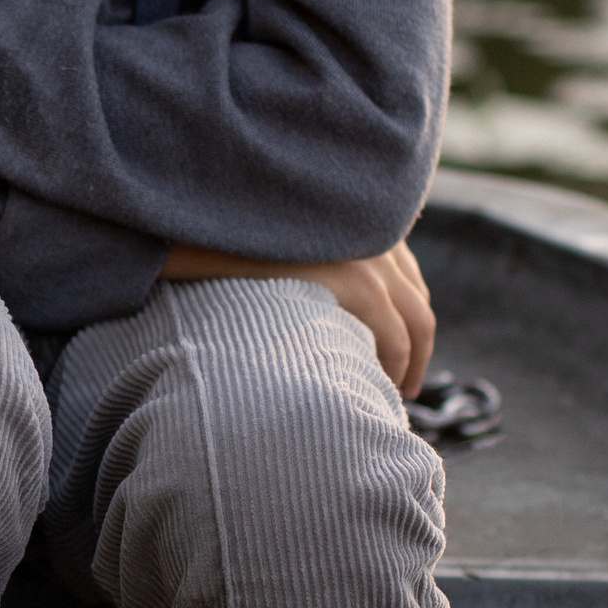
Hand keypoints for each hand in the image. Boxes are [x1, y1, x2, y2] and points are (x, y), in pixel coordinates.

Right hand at [162, 237, 435, 398]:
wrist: (190, 233)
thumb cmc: (218, 243)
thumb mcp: (279, 242)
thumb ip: (311, 259)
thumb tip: (321, 303)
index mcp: (357, 215)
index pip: (405, 274)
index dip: (406, 315)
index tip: (397, 350)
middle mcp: (371, 229)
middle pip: (417, 299)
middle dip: (417, 346)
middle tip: (405, 383)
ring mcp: (366, 252)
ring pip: (414, 320)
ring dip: (409, 361)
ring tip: (393, 392)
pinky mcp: (353, 278)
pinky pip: (393, 335)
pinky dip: (394, 364)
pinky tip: (379, 385)